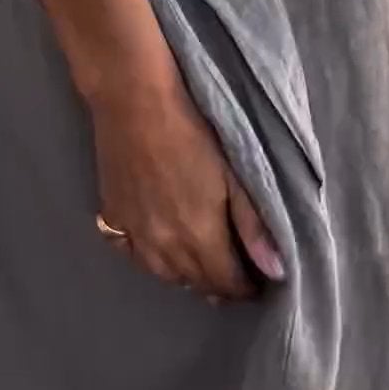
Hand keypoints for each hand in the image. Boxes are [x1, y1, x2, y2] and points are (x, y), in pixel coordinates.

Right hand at [90, 57, 284, 300]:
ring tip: (202, 268)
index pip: (226, 282)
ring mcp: (133, 233)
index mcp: (199, 236)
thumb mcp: (234, 175)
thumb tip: (276, 271)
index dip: (245, 288)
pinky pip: (133, 255)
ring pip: (164, 275)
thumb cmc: (193, 132)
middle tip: (236, 275)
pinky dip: (152, 260)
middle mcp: (164, 246)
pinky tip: (160, 249)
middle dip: (219, 285)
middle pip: (195, 282)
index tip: (258, 282)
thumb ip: (254, 226)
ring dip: (186, 276)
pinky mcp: (112, 216)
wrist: (134, 101)